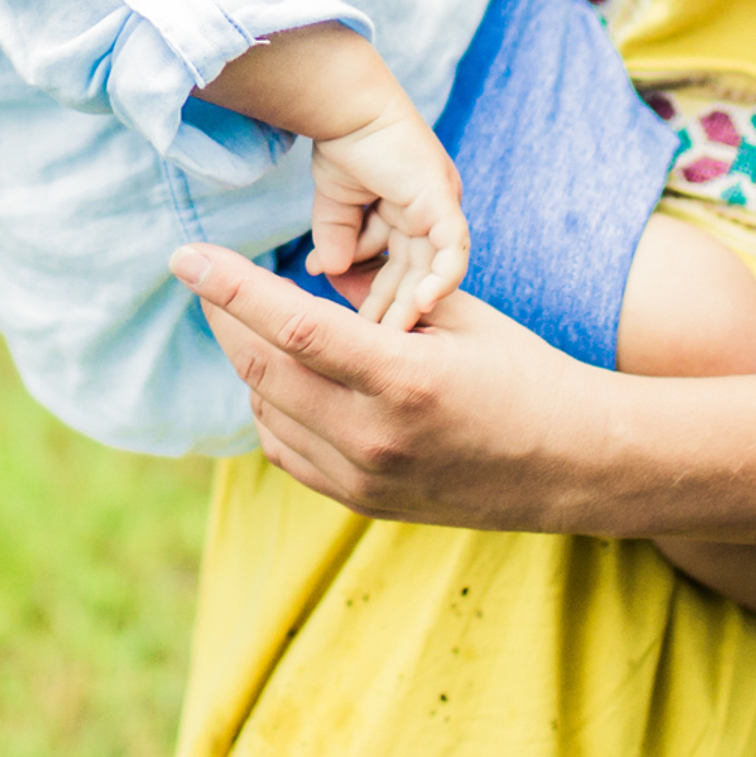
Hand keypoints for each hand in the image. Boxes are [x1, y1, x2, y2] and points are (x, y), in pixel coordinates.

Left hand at [170, 242, 597, 527]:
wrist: (570, 465)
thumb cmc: (521, 372)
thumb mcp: (454, 315)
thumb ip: (378, 293)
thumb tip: (313, 263)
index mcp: (403, 378)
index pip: (292, 325)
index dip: (229, 286)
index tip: (185, 254)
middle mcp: (374, 435)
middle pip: (262, 366)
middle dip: (225, 315)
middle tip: (207, 275)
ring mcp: (363, 477)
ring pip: (265, 407)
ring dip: (252, 360)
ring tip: (264, 322)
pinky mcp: (359, 501)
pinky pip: (284, 448)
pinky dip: (271, 406)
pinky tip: (288, 377)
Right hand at [308, 109, 469, 333]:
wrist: (345, 108)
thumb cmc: (343, 143)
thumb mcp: (335, 204)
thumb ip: (336, 238)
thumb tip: (326, 272)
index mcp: (410, 211)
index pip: (398, 265)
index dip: (377, 295)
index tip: (357, 325)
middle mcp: (430, 212)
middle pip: (415, 273)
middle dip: (393, 307)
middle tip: (374, 340)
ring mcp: (440, 207)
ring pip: (433, 269)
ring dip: (412, 302)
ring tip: (394, 334)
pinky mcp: (443, 202)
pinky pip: (452, 248)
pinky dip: (441, 278)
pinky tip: (422, 304)